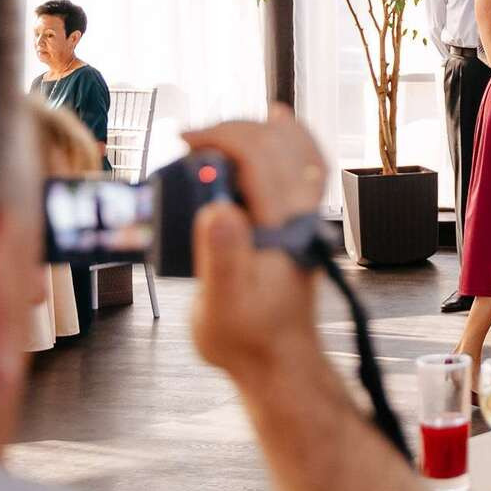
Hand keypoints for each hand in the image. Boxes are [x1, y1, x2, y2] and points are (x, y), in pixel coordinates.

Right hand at [182, 106, 326, 380]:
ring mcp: (306, 219)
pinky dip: (291, 144)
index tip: (184, 141)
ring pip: (300, 151)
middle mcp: (301, 215)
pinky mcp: (301, 227)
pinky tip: (276, 133)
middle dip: (232, 130)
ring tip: (222, 130)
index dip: (221, 135)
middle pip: (278, 143)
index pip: (259, 153)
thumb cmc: (248, 337)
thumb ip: (221, 256)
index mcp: (281, 224)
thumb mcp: (221, 304)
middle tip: (190, 141)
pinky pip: (306, 170)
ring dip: (262, 130)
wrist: (279, 361)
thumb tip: (218, 210)